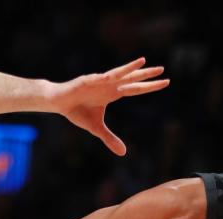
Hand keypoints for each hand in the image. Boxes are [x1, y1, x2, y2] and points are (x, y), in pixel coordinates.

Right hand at [51, 58, 169, 154]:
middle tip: (162, 69)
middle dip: (146, 75)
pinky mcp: (85, 81)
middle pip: (131, 79)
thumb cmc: (77, 111)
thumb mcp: (96, 128)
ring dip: (130, 68)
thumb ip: (110, 139)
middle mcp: (109, 85)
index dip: (149, 87)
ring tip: (143, 61)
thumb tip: (123, 153)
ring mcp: (98, 81)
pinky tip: (114, 76)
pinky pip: (97, 78)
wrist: (57, 102)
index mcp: (113, 93)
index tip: (165, 82)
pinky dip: (105, 77)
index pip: (136, 89)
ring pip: (117, 74)